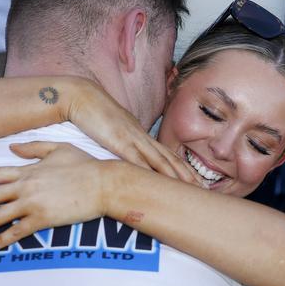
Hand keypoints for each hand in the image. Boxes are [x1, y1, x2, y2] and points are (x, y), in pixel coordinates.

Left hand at [0, 142, 105, 251]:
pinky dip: (0, 241)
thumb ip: (33, 147)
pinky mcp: (43, 220)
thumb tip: (11, 146)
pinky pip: (17, 232)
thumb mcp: (58, 148)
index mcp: (28, 170)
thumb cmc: (85, 165)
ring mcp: (33, 204)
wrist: (103, 183)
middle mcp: (25, 187)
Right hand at [63, 80, 200, 184]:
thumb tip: (126, 156)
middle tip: (204, 190)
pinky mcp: (118, 141)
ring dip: (176, 176)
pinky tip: (158, 185)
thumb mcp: (111, 131)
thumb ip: (120, 143)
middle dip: (188, 176)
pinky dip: (149, 173)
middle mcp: (140, 136)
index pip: (166, 154)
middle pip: (170, 158)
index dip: (182, 168)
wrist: (80, 95)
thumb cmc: (93, 112)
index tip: (195, 181)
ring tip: (191, 190)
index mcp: (139, 134)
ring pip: (160, 160)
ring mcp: (131, 138)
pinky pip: (137, 160)